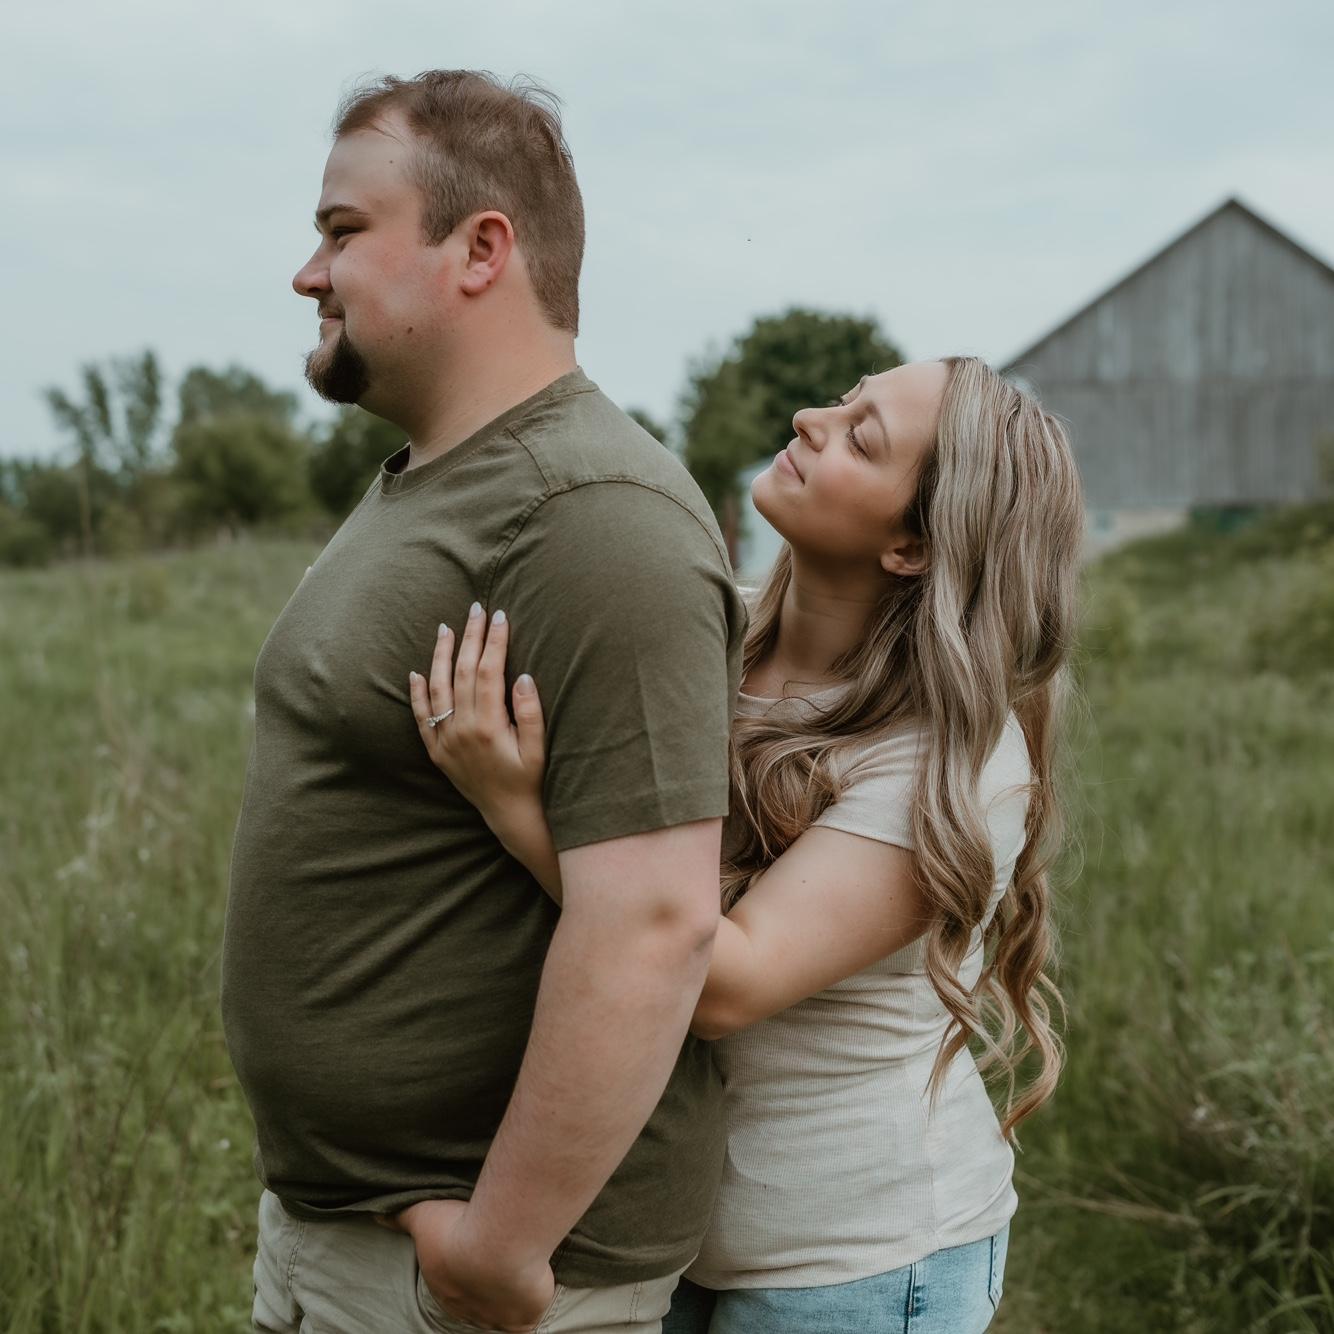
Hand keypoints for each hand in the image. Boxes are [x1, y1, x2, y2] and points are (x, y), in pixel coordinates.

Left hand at [379, 1199, 555, 1331]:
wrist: (498, 1244)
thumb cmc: (459, 1231)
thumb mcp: (422, 1216)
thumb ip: (402, 1217)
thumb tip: (378, 1217)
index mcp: (445, 1289)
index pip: (448, 1289)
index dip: (457, 1274)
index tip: (467, 1257)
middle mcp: (469, 1309)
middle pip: (473, 1304)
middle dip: (480, 1287)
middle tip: (491, 1263)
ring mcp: (498, 1316)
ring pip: (498, 1316)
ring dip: (504, 1300)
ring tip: (513, 1276)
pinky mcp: (525, 1317)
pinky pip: (527, 1324)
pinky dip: (529, 1311)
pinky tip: (532, 1297)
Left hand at [409, 603, 547, 824]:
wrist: (509, 815)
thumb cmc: (530, 781)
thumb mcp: (539, 749)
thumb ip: (529, 712)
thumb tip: (522, 676)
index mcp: (488, 726)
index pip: (488, 672)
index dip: (494, 641)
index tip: (500, 616)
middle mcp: (461, 730)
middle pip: (462, 672)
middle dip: (470, 637)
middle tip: (476, 609)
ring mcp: (446, 741)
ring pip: (437, 688)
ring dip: (441, 656)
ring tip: (446, 628)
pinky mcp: (437, 752)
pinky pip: (421, 718)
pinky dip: (417, 694)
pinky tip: (416, 672)